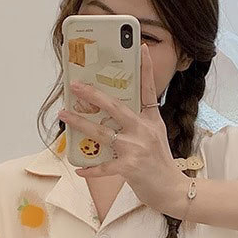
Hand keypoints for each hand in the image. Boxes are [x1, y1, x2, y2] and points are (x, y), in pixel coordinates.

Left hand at [58, 42, 181, 209]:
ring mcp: (136, 148)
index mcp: (151, 120)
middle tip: (75, 86)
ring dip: (80, 124)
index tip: (140, 47)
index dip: (145, 68)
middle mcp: (143, 130)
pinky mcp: (130, 168)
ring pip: (102, 133)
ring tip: (64, 116)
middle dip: (92, 95)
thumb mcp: (156, 136)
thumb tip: (113, 112)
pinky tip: (78, 168)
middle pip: (115, 107)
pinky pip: (104, 167)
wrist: (173, 191)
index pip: (148, 89)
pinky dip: (90, 169)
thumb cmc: (160, 163)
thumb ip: (139, 122)